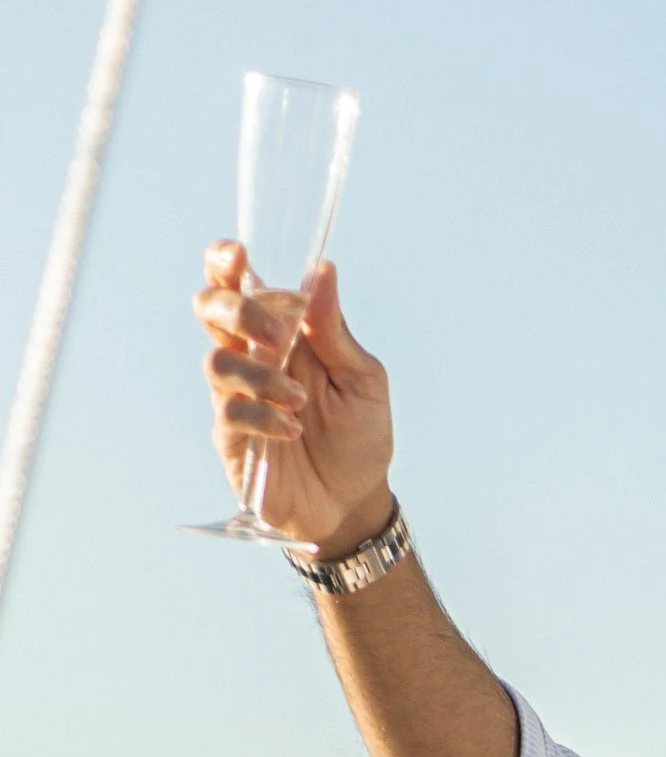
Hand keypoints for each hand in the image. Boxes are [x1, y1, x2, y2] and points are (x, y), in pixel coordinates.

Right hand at [194, 248, 393, 553]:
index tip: (238, 255)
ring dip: (261, 374)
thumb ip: (335, 330)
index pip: (238, 284)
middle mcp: (251, 356)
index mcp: (280, 332)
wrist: (355, 501)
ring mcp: (236, 395)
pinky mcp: (231, 437)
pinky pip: (229, 411)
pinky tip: (292, 429)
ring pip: (217, 361)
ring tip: (298, 400)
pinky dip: (262, 416)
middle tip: (279, 334)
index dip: (225, 263)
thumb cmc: (359, 435)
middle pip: (211, 309)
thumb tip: (322, 270)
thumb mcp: (363, 379)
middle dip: (238, 311)